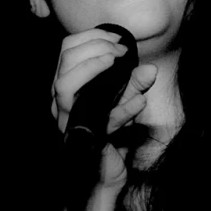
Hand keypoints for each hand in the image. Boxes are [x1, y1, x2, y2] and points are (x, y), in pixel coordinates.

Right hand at [51, 28, 156, 188]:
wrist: (107, 172)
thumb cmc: (111, 132)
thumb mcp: (126, 100)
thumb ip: (135, 83)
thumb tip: (150, 70)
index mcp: (67, 86)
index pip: (67, 50)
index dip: (91, 37)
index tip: (117, 39)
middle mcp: (61, 102)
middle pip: (64, 62)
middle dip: (94, 48)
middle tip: (120, 52)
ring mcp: (69, 120)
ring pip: (64, 85)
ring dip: (92, 67)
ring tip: (118, 63)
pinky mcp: (84, 139)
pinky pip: (100, 119)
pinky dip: (122, 109)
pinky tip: (139, 101)